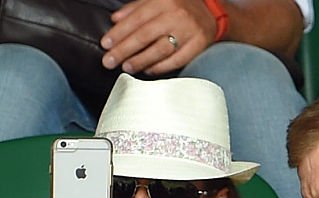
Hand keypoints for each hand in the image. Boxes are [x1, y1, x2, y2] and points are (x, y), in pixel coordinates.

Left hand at [102, 0, 218, 75]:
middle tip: (110, 61)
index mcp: (164, 0)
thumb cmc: (179, 7)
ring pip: (160, 50)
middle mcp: (176, 15)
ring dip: (141, 61)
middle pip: (145, 35)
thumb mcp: (157, 0)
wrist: (212, 12)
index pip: (136, 19)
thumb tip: (115, 20)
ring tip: (126, 67)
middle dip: (125, 50)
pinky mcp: (198, 45)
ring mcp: (189, 31)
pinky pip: (177, 60)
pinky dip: (160, 67)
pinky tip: (148, 70)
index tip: (106, 44)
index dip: (119, 33)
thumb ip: (136, 8)